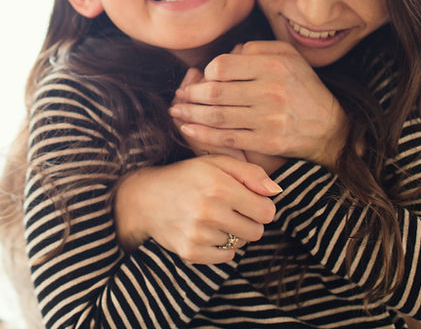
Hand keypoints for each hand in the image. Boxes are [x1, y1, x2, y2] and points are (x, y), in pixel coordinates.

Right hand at [113, 156, 281, 263]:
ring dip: (231, 233)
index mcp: (219, 186)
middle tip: (230, 210)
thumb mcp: (216, 163)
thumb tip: (276, 191)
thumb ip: (250, 172)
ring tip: (211, 218)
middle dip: (249, 221)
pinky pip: (224, 257)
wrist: (144, 198)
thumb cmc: (186, 177)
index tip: (248, 201)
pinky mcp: (190, 252)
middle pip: (257, 232)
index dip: (261, 206)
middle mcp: (209, 211)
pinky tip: (205, 232)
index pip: (267, 212)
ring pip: (239, 244)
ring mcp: (199, 234)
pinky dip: (220, 248)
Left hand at [170, 41, 348, 168]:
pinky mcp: (266, 142)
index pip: (222, 66)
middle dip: (190, 96)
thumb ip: (256, 48)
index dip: (205, 73)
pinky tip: (188, 129)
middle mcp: (271, 91)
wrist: (330, 128)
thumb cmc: (302, 88)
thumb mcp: (288, 56)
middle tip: (179, 97)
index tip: (199, 80)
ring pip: (217, 116)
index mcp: (274, 66)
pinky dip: (203, 135)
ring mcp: (268, 119)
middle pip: (215, 92)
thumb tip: (227, 53)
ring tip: (177, 112)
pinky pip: (227, 138)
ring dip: (190, 114)